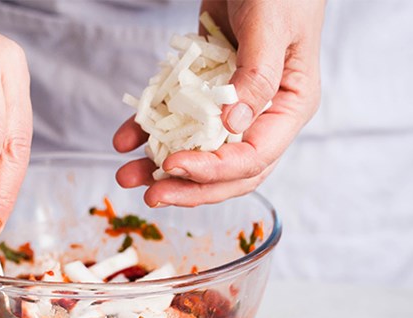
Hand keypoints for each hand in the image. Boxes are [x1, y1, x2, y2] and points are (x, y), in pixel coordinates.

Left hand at [113, 0, 323, 206]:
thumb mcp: (273, 28)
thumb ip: (256, 77)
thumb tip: (233, 126)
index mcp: (289, 106)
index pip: (254, 158)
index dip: (214, 171)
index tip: (175, 167)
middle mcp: (261, 114)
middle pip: (226, 171)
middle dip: (188, 187)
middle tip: (150, 195)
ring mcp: (230, 105)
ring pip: (197, 151)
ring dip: (160, 168)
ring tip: (126, 176)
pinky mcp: (202, 89)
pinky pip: (175, 119)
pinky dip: (149, 131)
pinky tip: (123, 139)